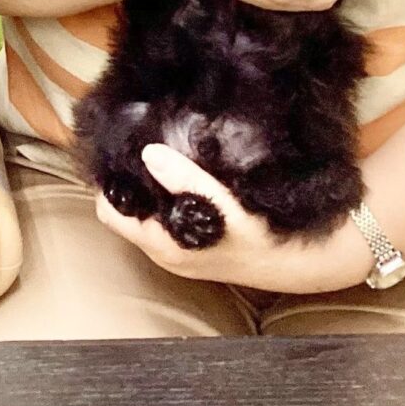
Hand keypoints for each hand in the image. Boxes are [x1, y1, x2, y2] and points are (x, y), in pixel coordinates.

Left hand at [95, 144, 372, 295]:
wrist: (295, 263)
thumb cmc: (258, 236)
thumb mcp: (222, 206)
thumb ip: (186, 180)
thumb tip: (149, 153)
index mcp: (161, 244)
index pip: (110, 210)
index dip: (109, 180)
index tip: (116, 149)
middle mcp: (163, 252)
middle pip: (125, 211)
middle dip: (127, 180)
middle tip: (133, 143)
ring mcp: (177, 251)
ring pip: (146, 213)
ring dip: (147, 187)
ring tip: (153, 151)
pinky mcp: (192, 246)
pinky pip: (165, 217)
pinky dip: (164, 196)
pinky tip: (177, 172)